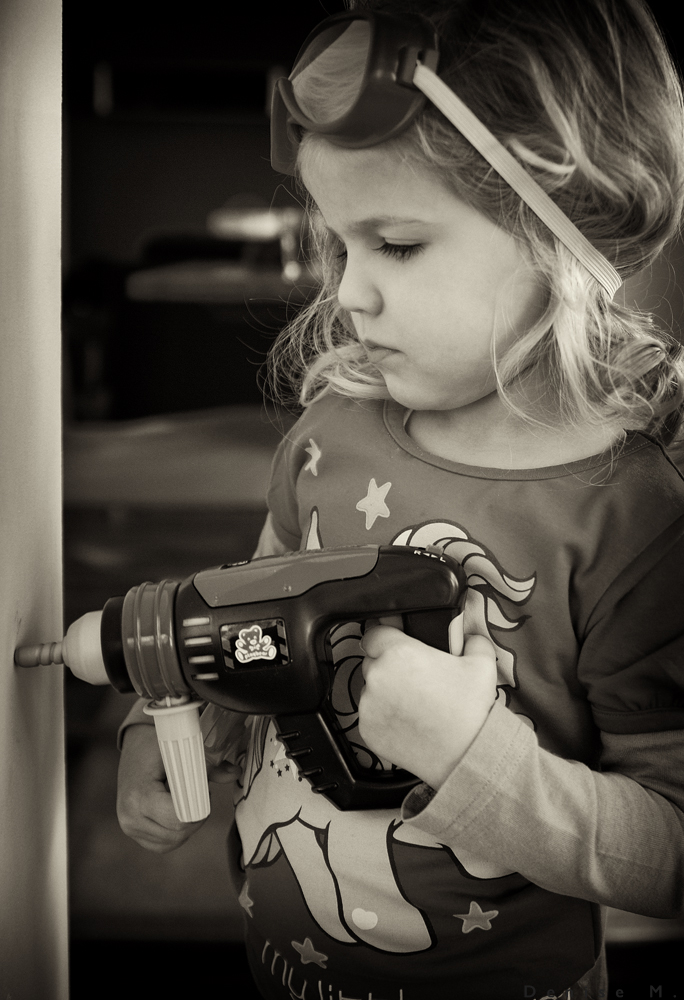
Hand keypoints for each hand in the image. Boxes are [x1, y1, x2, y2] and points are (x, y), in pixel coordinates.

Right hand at [116, 724, 235, 852]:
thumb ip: (210, 766)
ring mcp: (130, 828)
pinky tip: (179, 811)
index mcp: (139, 796)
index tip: (204, 789)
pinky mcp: (133, 833)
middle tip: (199, 793)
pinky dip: (177, 832)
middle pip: (178, 833)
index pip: (178, 819)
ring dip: (188, 825)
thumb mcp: (181, 750)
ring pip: (173, 841)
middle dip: (196, 816)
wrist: (134, 748)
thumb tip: (235, 773)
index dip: (199, 807)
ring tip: (187, 800)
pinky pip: (164, 843)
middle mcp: (129, 817)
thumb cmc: (156, 746)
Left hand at [359, 626, 497, 789]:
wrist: (466, 755)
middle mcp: (378, 677)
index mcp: (399, 653)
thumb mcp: (481, 663)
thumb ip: (472, 640)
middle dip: (389, 666)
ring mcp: (369, 706)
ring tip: (415, 703)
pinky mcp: (367, 730)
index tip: (397, 644)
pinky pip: (371, 715)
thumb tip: (467, 636)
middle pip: (372, 661)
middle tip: (415, 678)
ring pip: (371, 689)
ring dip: (386, 691)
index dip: (387, 637)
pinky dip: (384, 716)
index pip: (374, 633)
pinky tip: (408, 720)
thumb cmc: (470, 711)